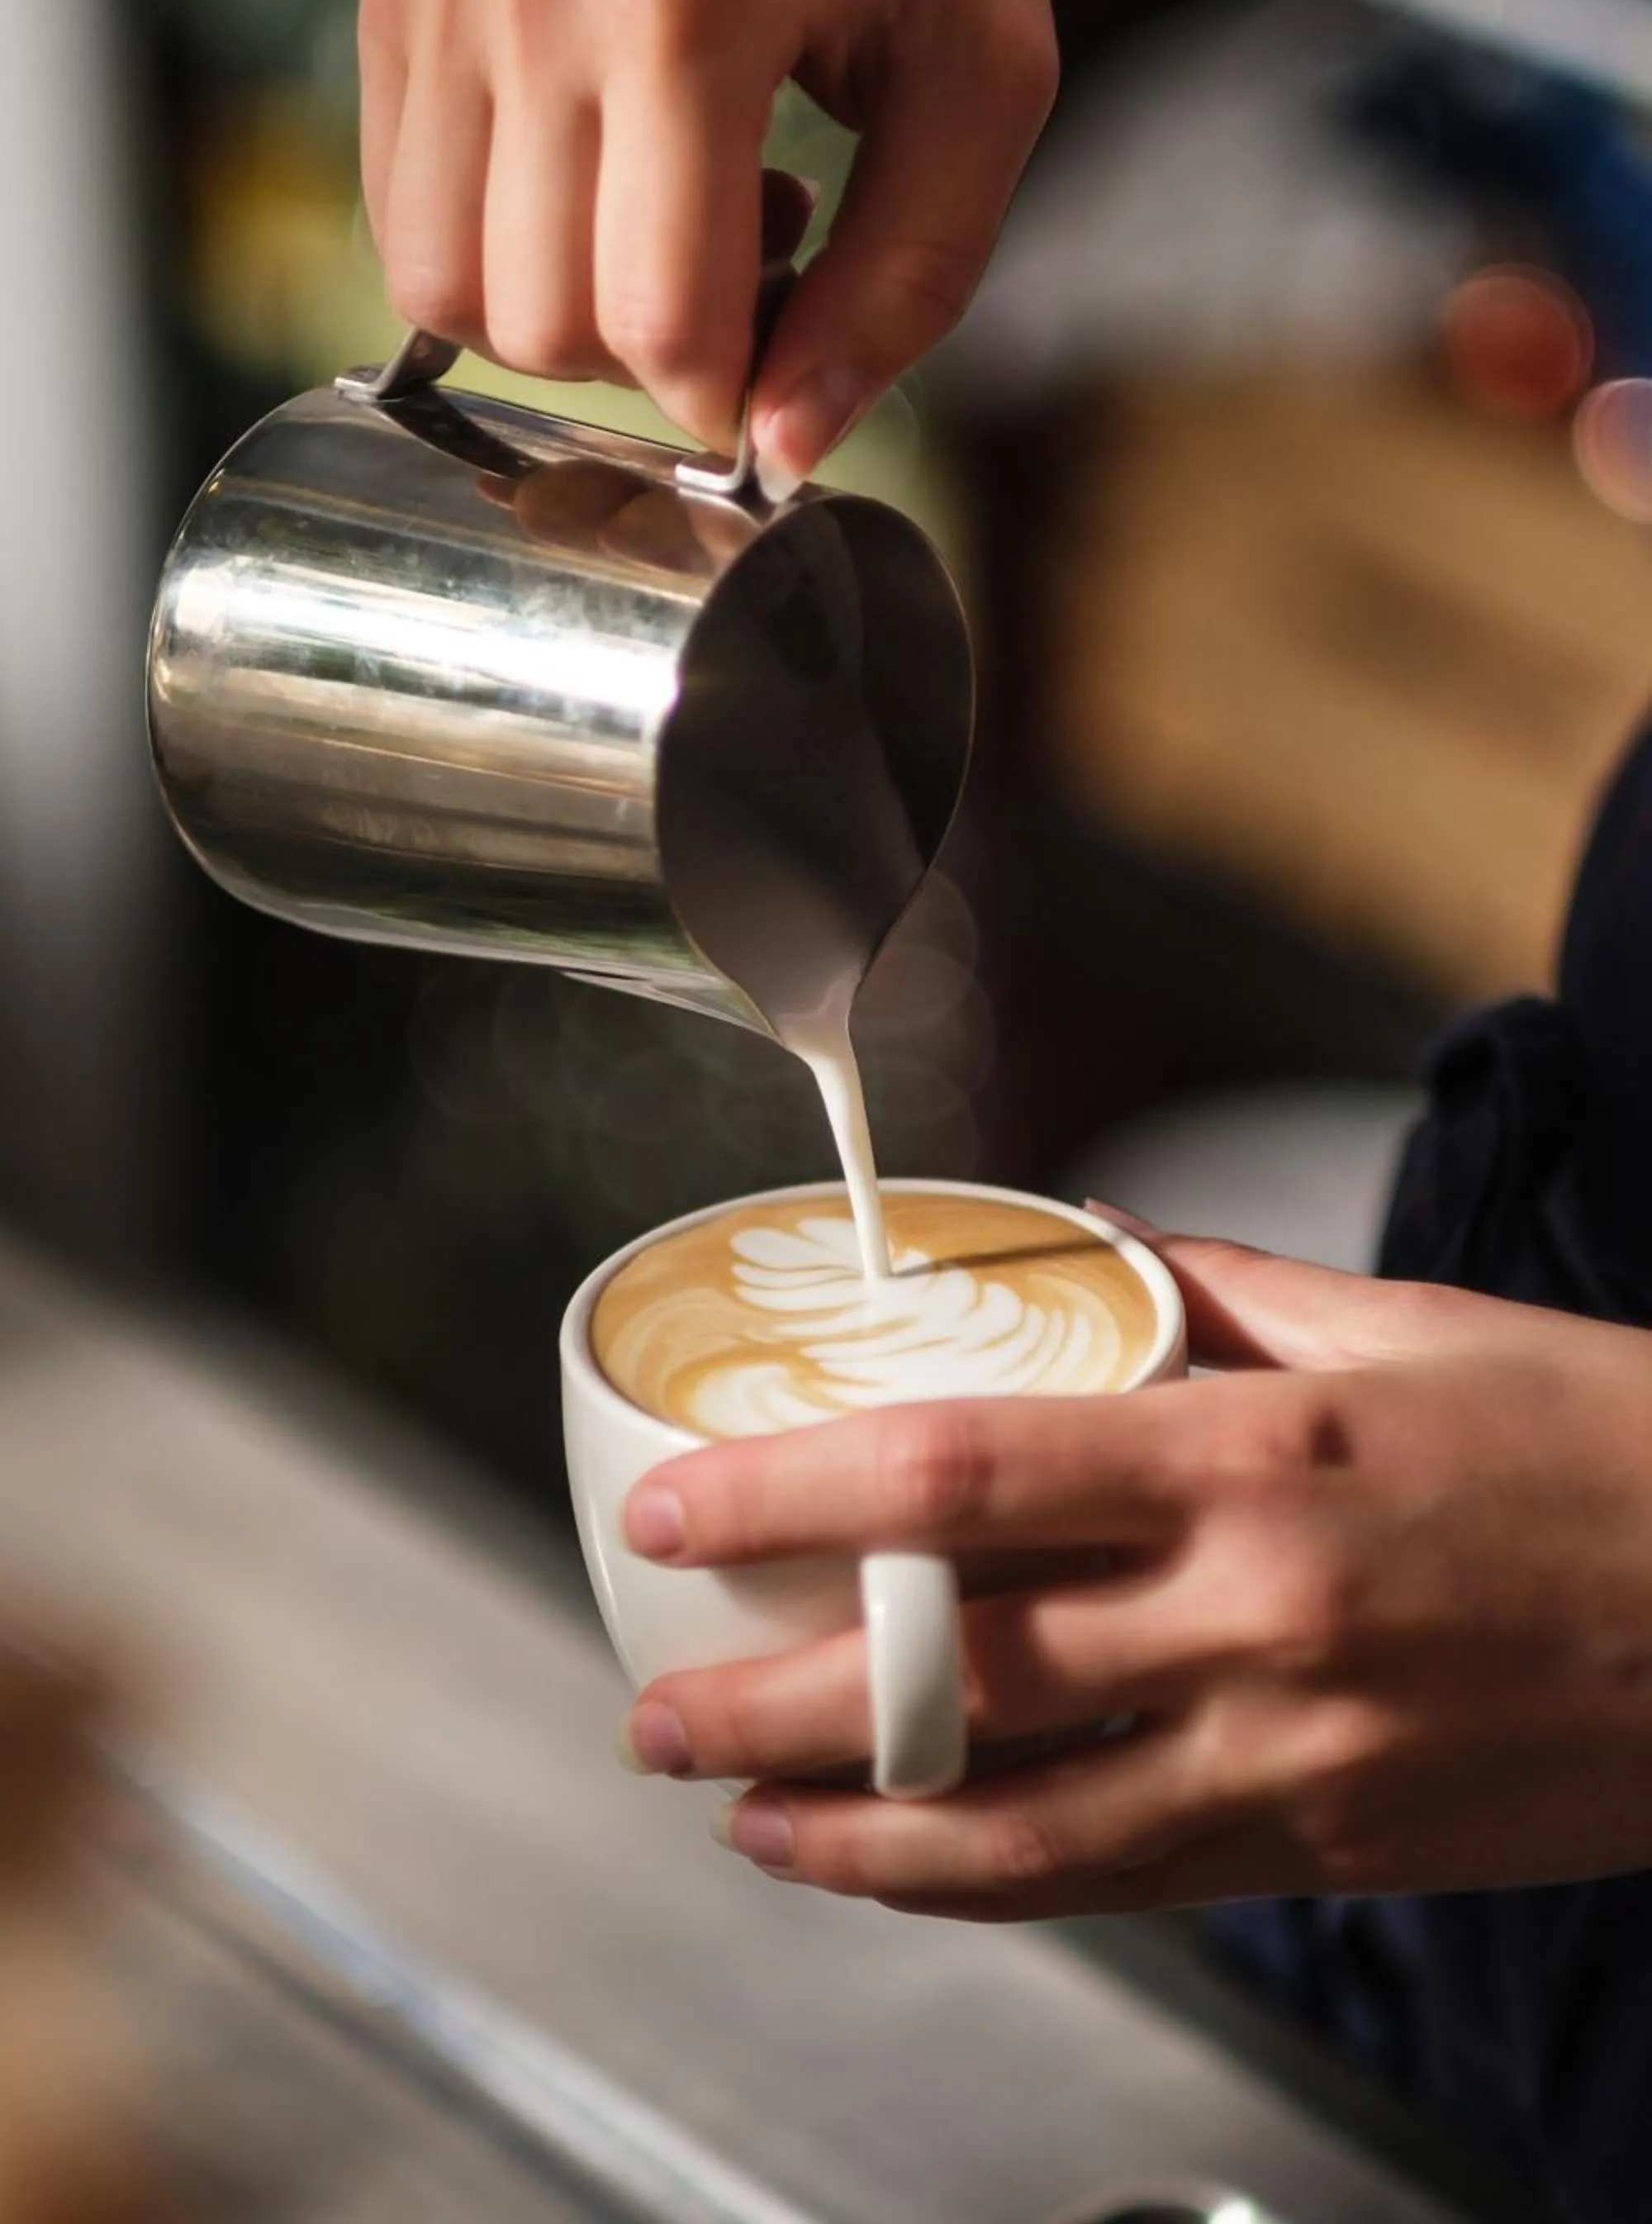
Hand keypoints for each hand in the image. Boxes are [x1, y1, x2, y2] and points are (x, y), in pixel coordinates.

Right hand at [358, 0, 1056, 489]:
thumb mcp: (982, 84)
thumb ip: (905, 286)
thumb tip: (783, 453)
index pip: (657, 314)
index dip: (724, 397)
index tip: (777, 370)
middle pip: (541, 322)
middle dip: (648, 358)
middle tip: (741, 259)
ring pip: (441, 290)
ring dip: (559, 315)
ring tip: (664, 213)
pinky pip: (403, 220)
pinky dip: (496, 252)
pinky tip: (597, 173)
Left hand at [618, 1225, 1651, 1919]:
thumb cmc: (1609, 1445)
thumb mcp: (1409, 1328)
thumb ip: (1222, 1292)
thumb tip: (1081, 1252)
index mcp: (1262, 1457)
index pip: (964, 1477)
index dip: (788, 1496)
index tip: (670, 1509)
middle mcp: (1260, 1617)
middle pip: (958, 1675)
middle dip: (769, 1707)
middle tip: (649, 1716)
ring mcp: (1297, 1757)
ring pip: (1020, 1827)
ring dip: (852, 1833)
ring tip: (738, 1818)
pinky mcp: (1334, 1848)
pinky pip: (1122, 1881)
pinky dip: (989, 1883)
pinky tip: (906, 1868)